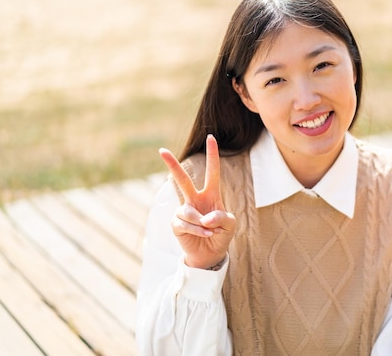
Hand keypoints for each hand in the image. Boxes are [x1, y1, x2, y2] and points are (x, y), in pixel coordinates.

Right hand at [159, 135, 235, 268]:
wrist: (210, 254)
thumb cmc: (221, 234)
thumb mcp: (230, 225)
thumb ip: (222, 218)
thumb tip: (204, 217)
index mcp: (211, 194)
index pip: (212, 171)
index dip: (213, 154)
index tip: (211, 137)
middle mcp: (195, 199)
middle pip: (182, 180)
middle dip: (172, 165)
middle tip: (162, 150)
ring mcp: (184, 210)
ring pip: (187, 211)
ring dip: (201, 223)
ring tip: (210, 231)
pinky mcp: (176, 223)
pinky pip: (184, 223)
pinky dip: (196, 230)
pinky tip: (204, 234)